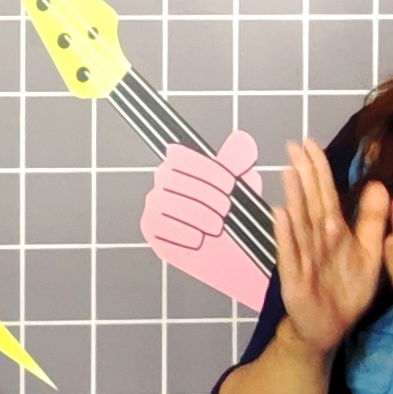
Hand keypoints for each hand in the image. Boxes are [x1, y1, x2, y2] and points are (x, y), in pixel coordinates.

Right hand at [141, 133, 269, 310]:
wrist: (229, 254)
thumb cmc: (232, 217)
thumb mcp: (242, 187)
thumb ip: (239, 163)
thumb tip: (242, 139)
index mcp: (182, 165)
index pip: (182, 156)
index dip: (208, 170)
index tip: (229, 184)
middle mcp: (162, 182)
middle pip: (174, 179)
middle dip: (207, 196)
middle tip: (226, 209)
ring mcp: (153, 205)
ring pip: (169, 203)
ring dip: (199, 217)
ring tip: (216, 227)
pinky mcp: (150, 229)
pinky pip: (163, 227)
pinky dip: (186, 234)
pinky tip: (200, 240)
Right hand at [269, 139, 387, 359]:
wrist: (331, 327)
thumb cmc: (347, 290)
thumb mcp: (369, 254)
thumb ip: (373, 221)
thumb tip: (380, 184)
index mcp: (335, 231)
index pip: (326, 194)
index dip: (320, 169)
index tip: (311, 143)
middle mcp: (317, 239)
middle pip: (310, 201)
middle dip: (303, 173)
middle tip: (294, 144)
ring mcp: (304, 256)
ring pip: (300, 223)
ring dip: (294, 197)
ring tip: (290, 171)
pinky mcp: (295, 277)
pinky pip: (291, 253)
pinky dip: (285, 234)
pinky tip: (280, 214)